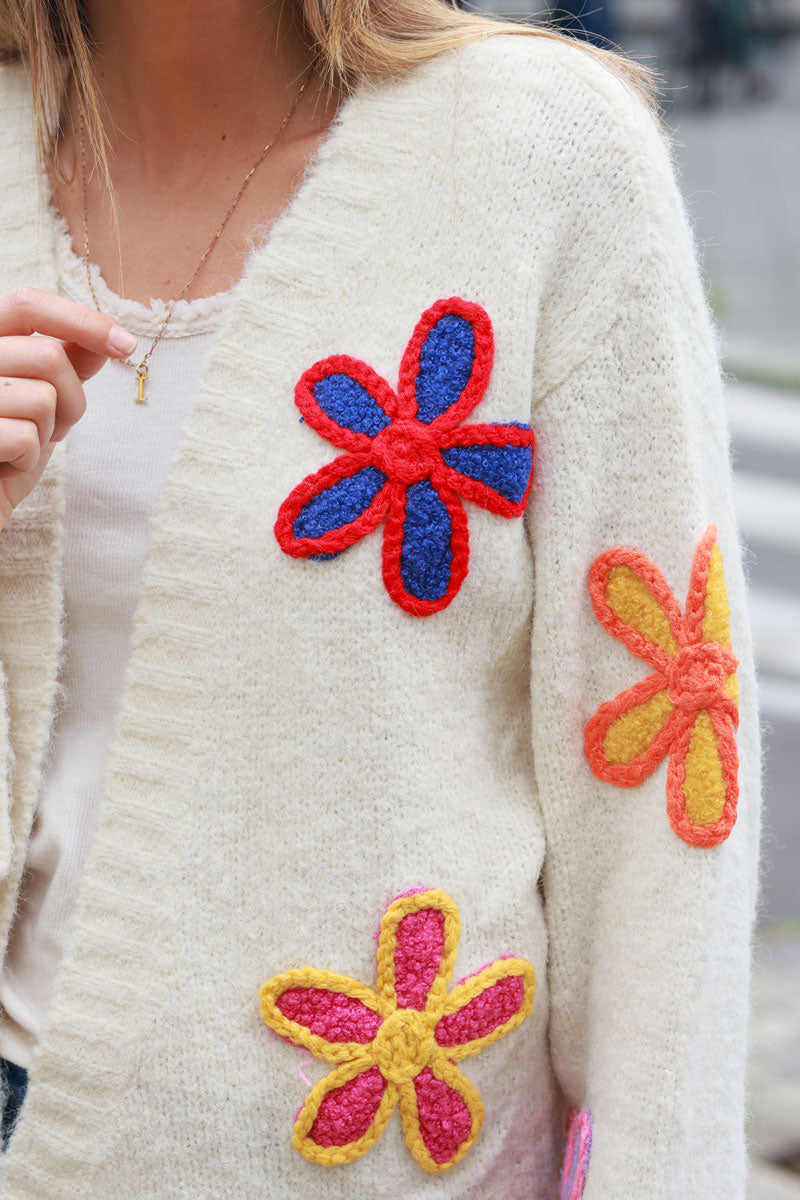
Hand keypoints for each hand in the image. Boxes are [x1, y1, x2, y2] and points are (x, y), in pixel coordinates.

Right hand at [0, 288, 136, 530]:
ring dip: (47, 431)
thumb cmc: (5, 451)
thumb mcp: (39, 400)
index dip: (81, 320)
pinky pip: (25, 438)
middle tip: (53, 427)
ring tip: (20, 446)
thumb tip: (108, 338)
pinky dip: (27, 459)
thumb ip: (65, 364)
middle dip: (71, 399)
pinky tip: (6, 466)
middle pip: (48, 357)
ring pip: (42, 398)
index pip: (27, 305)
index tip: (126, 344)